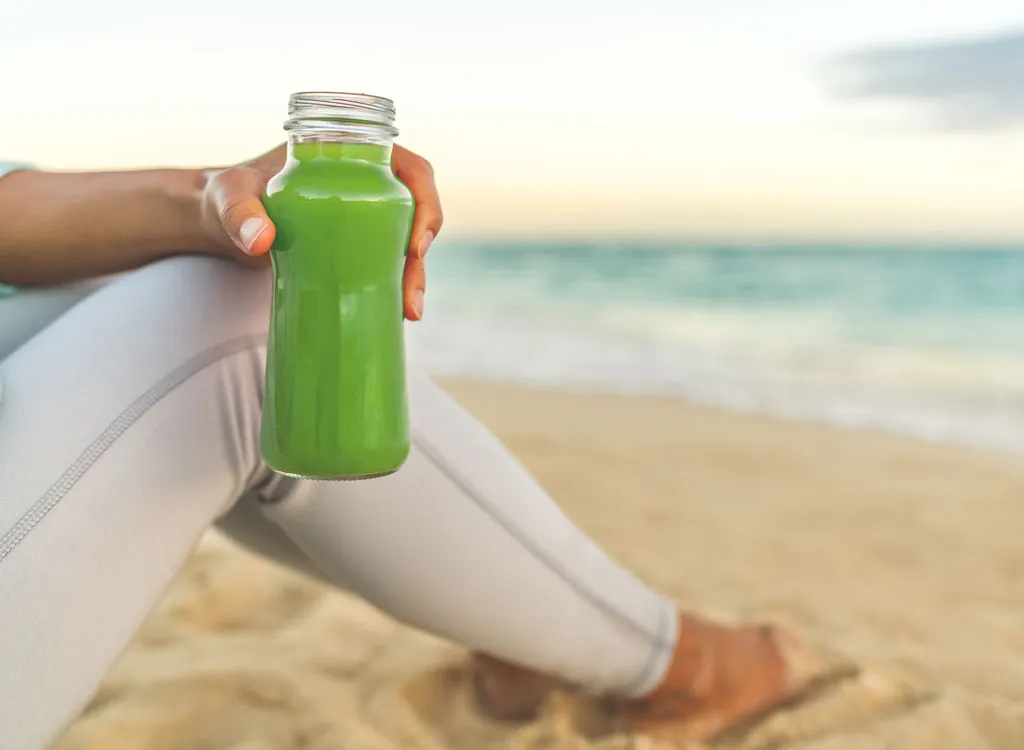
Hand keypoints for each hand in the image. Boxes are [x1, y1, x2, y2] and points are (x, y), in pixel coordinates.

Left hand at [198, 144, 443, 320]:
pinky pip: (389, 262)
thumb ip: (239, 213)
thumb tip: (261, 241)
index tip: (415, 245)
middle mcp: (365, 183)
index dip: (427, 202)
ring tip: (408, 312)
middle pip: (416, 213)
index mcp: (351, 153)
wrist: (215, 222)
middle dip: (421, 256)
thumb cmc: (223, 196)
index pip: (412, 169)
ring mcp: (362, 216)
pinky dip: (397, 286)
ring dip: (415, 277)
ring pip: (407, 242)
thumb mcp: (228, 198)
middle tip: (411, 295)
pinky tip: (397, 314)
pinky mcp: (355, 246)